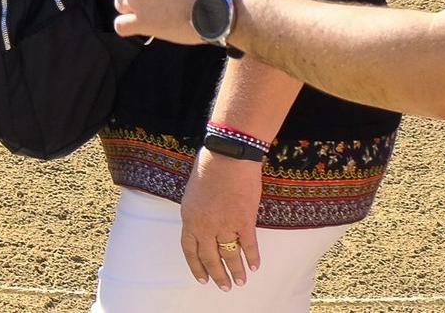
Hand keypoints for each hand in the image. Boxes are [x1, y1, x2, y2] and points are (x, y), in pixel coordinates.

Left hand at [179, 148, 261, 289]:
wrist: (228, 156)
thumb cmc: (208, 168)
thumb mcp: (193, 193)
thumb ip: (197, 213)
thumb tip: (203, 227)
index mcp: (189, 217)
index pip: (189, 249)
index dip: (196, 266)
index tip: (203, 279)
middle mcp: (204, 225)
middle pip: (210, 257)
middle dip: (217, 274)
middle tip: (224, 287)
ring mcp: (224, 224)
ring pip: (230, 255)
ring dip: (236, 271)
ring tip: (240, 282)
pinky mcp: (244, 221)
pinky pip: (249, 245)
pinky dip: (253, 257)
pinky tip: (255, 266)